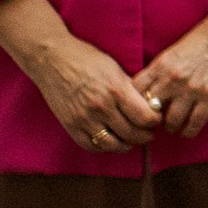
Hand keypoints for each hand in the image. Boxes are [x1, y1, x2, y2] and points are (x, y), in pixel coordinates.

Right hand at [15, 26, 163, 154]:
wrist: (52, 59)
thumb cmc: (86, 59)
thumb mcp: (115, 69)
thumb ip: (131, 89)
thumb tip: (149, 105)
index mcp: (116, 90)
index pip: (145, 117)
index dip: (155, 121)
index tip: (156, 119)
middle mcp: (101, 107)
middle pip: (132, 134)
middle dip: (145, 135)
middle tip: (148, 133)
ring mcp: (84, 118)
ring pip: (113, 144)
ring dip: (127, 145)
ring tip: (132, 140)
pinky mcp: (70, 125)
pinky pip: (91, 146)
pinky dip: (104, 148)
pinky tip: (112, 142)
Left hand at [136, 0, 207, 145]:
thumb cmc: (202, 39)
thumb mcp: (173, 52)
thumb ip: (160, 70)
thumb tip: (151, 89)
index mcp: (160, 65)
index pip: (135, 91)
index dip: (133, 103)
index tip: (138, 109)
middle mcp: (172, 79)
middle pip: (150, 109)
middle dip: (150, 119)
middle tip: (153, 123)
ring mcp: (191, 89)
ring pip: (171, 121)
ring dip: (170, 127)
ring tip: (172, 127)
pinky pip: (195, 123)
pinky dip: (189, 131)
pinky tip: (188, 131)